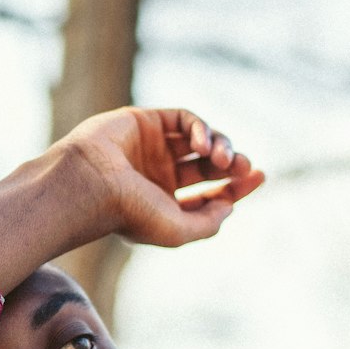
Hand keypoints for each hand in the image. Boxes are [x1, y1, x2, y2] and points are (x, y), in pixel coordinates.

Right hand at [0, 106, 263, 291]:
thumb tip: (230, 206)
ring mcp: (153, 148)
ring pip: (200, 140)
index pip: (210, 193)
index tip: (259, 176)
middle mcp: (160, 176)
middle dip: (232, 164)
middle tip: (245, 166)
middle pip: (209, 165)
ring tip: (221, 157)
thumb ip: (208, 222)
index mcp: (166, 204)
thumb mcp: (177, 229)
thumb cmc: (128, 214)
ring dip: (219, 145)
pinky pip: (183, 119)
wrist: (90, 184)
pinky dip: (199, 127)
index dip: (237, 186)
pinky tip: (202, 143)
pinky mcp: (146, 121)